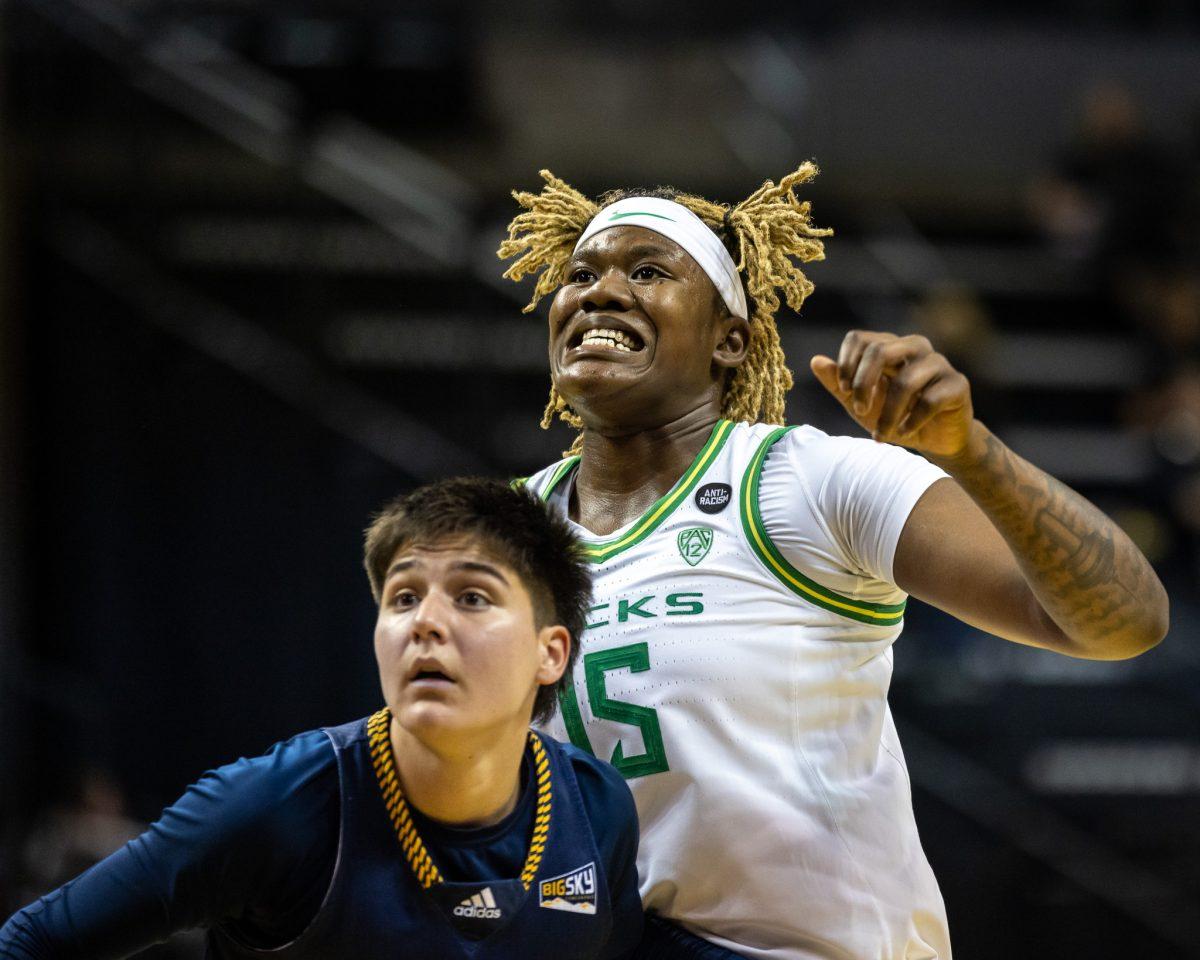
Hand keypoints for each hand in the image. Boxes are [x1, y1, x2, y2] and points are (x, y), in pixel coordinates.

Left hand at [810, 331, 974, 459]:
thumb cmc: (895, 417)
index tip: (843, 390)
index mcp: (890, 346)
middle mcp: (915, 347)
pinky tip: (904, 434)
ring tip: (882, 435)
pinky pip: (929, 400)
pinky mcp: (958, 384)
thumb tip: (816, 361)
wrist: (936, 440)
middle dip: (863, 384)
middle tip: (858, 410)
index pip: (859, 338)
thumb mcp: (860, 404)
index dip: (846, 364)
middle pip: (880, 351)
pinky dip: (911, 422)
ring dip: (888, 414)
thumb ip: (838, 384)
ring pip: (905, 381)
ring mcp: (938, 363)